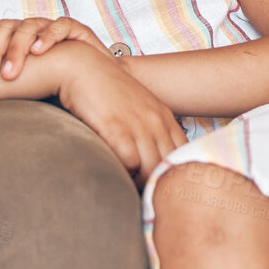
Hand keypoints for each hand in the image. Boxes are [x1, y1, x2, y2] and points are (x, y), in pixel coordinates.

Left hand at [0, 17, 107, 81]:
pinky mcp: (79, 30)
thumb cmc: (58, 86)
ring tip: (10, 73)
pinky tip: (39, 51)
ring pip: (30, 26)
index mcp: (18, 36)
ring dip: (18, 48)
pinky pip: (62, 26)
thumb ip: (3, 82)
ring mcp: (54, 27)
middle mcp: (34, 29)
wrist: (97, 84)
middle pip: (6, 27)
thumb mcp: (25, 84)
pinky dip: (49, 36)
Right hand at [53, 45, 186, 186]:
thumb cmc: (106, 93)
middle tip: (146, 199)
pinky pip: (130, 164)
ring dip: (140, 185)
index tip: (166, 190)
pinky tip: (114, 178)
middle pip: (170, 166)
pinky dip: (124, 175)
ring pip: (151, 169)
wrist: (83, 69)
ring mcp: (138, 125)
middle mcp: (156, 122)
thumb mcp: (137, 111)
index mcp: (165, 118)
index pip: (185, 155)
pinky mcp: (117, 129)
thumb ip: (149, 133)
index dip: (177, 176)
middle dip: (159, 186)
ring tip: (128, 193)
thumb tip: (151, 165)